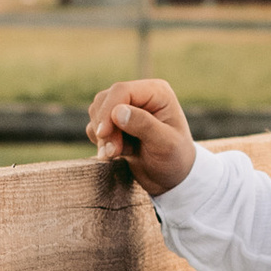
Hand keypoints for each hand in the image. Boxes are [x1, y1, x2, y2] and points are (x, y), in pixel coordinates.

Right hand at [85, 75, 195, 195]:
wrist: (171, 179)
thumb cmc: (175, 159)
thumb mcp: (166, 144)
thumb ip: (144, 125)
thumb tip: (117, 112)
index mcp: (157, 93)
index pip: (121, 90)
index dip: (108, 110)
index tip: (103, 134)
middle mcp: (141, 96)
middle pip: (105, 99)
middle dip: (104, 126)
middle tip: (114, 151)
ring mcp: (128, 109)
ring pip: (97, 112)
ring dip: (102, 136)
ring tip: (116, 153)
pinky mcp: (117, 124)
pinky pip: (95, 126)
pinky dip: (100, 141)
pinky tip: (116, 153)